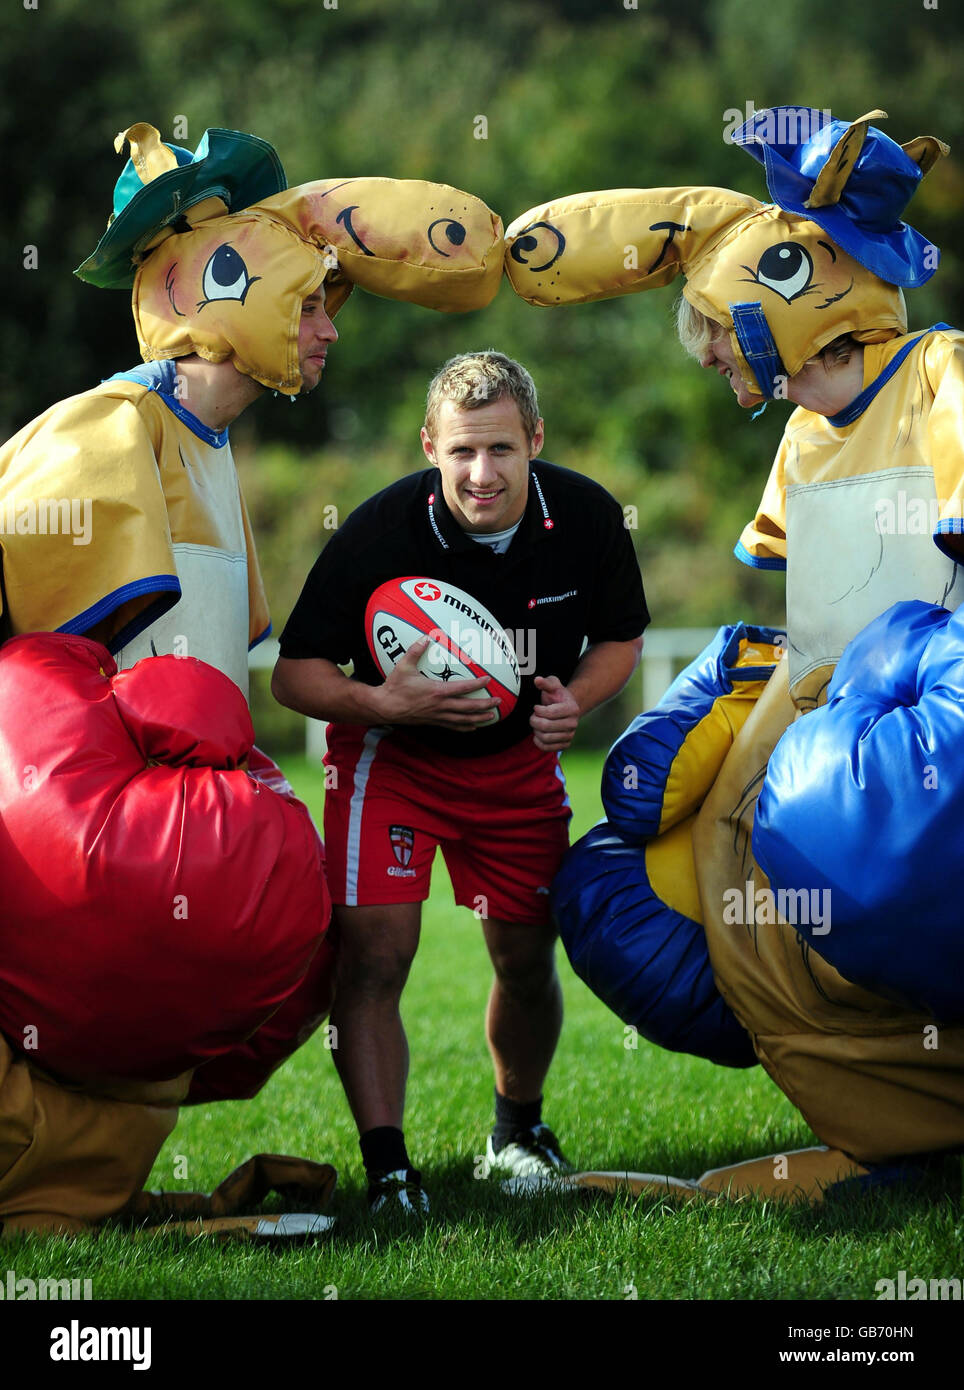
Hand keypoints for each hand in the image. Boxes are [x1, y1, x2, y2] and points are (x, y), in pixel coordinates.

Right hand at [373, 638, 500, 729]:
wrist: (385, 707)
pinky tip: (472, 727)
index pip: (463, 688)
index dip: (477, 684)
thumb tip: (425, 637)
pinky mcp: (433, 722)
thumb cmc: (394, 687)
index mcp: (437, 691)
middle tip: (498, 702)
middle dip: (485, 705)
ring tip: (492, 717)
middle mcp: (440, 705)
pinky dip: (464, 727)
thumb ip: (415, 651)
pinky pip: (452, 726)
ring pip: (463, 720)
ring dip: (479, 718)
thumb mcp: (404, 666)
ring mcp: (437, 716)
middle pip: (468, 707)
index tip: (488, 680)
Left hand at [530, 674, 580, 750]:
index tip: (536, 707)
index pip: (550, 713)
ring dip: (536, 731)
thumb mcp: (553, 685)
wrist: (565, 709)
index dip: (538, 710)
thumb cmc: (557, 696)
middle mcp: (574, 724)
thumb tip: (537, 680)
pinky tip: (538, 734)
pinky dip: (538, 742)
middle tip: (533, 716)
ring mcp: (570, 735)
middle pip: (546, 726)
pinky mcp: (565, 745)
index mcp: (572, 708)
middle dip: (534, 721)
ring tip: (537, 724)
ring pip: (545, 738)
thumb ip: (545, 683)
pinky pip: (547, 748)